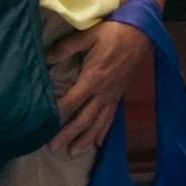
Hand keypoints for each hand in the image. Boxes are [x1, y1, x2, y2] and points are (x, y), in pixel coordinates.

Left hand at [49, 19, 150, 155]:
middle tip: (53, 148)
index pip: (72, 101)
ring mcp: (112, 96)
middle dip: (69, 134)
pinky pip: (110, 118)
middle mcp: (103, 92)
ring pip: (98, 123)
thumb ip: (66, 47)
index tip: (45, 125)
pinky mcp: (118, 96)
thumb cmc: (113, 33)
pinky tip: (97, 143)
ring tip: (72, 153)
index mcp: (93, 78)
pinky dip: (103, 132)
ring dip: (85, 139)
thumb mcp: (88, 35)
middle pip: (84, 118)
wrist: (140, 33)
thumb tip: (46, 58)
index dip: (58, 114)